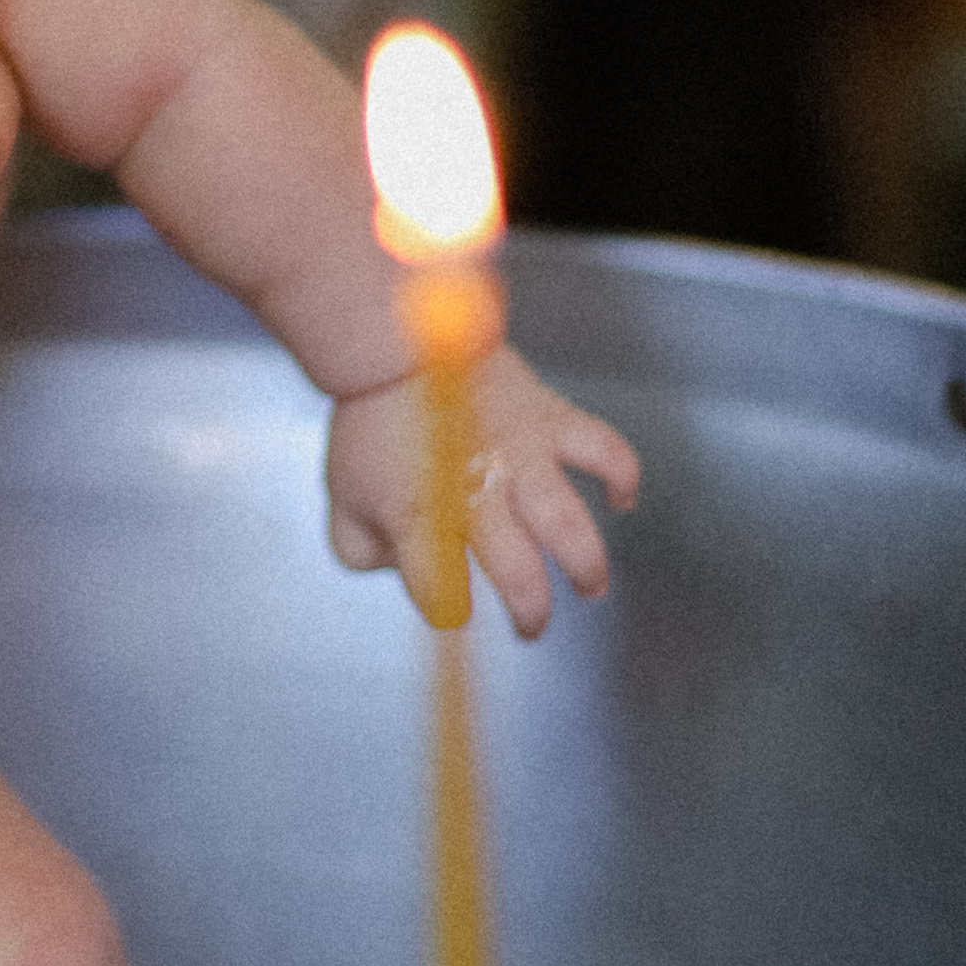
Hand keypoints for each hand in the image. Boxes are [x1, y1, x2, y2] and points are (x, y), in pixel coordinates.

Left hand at [322, 345, 639, 637]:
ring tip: (590, 585)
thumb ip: (361, 550)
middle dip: (531, 612)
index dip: (447, 609)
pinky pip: (603, 449)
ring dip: (587, 565)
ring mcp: (518, 454)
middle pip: (519, 574)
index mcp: (419, 517)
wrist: (393, 340)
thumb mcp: (343, 497)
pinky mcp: (548, 417)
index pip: (439, 591)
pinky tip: (620, 498)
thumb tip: (401, 571)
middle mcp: (476, 492)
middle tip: (531, 625)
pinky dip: (622, 476)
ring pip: (570, 525)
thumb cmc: (371, 421)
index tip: (452, 607)